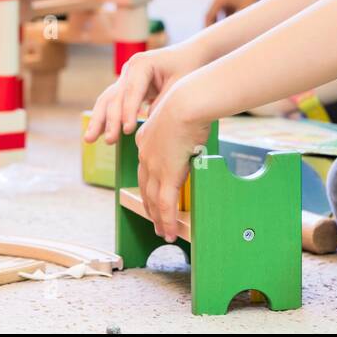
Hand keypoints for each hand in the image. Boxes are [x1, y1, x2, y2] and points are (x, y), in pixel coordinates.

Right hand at [84, 43, 206, 145]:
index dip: (128, 112)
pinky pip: (113, 104)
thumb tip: (149, 125)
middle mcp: (129, 69)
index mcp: (141, 64)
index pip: (131, 91)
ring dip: (98, 121)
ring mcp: (125, 78)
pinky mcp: (126, 87)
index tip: (127, 131)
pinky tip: (97, 134)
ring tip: (89, 139)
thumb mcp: (179, 85)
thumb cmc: (186, 67)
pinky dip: (105, 118)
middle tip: (109, 140)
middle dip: (109, 120)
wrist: (190, 54)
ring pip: (107, 100)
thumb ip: (162, 103)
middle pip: (114, 96)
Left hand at [134, 82, 212, 241]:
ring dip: (158, 219)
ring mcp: (153, 167)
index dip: (148, 184)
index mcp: (146, 140)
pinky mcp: (166, 176)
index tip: (153, 193)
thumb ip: (179, 129)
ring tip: (163, 231)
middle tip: (154, 219)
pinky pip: (165, 205)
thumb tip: (191, 133)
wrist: (185, 104)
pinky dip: (167, 221)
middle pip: (145, 187)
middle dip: (149, 205)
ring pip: (153, 200)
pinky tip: (170, 232)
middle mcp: (145, 155)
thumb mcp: (178, 117)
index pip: (145, 168)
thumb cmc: (189, 104)